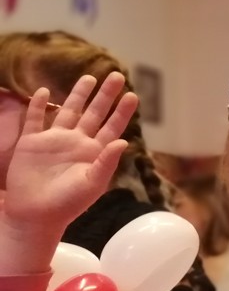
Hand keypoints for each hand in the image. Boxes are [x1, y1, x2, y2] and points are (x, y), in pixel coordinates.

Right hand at [2, 74, 136, 234]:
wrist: (36, 214)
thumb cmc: (68, 203)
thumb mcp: (92, 183)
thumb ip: (107, 162)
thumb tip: (124, 141)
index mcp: (94, 153)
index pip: (112, 127)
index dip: (122, 112)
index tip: (134, 95)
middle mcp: (77, 143)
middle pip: (94, 113)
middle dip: (105, 95)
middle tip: (117, 75)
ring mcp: (54, 141)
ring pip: (69, 111)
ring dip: (78, 95)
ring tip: (89, 78)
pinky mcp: (32, 143)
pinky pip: (36, 120)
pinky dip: (39, 105)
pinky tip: (45, 91)